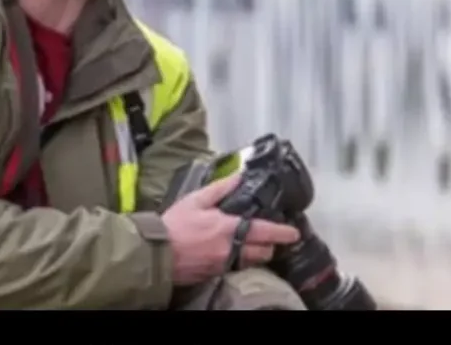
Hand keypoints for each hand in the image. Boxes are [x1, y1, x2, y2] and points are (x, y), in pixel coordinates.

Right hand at [161, 172, 300, 285]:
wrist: (157, 253)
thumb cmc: (174, 224)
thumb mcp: (196, 200)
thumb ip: (220, 189)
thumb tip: (239, 177)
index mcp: (229, 229)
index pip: (264, 232)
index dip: (283, 233)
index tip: (294, 233)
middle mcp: (232, 249)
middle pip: (263, 252)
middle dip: (269, 246)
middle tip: (268, 237)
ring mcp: (224, 265)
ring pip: (251, 262)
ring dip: (255, 254)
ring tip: (249, 244)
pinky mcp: (216, 275)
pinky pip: (236, 268)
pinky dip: (238, 260)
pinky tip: (229, 252)